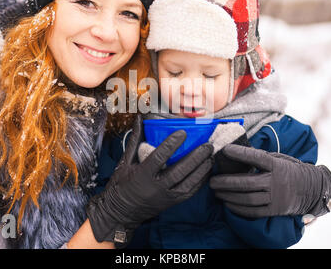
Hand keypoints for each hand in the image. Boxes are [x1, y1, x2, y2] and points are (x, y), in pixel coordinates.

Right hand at [86, 115, 213, 245]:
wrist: (120, 212)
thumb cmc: (121, 185)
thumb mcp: (125, 161)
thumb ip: (135, 140)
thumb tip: (139, 118)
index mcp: (142, 175)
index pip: (159, 158)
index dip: (171, 145)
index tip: (183, 133)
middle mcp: (155, 187)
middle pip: (179, 171)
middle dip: (195, 158)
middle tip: (207, 145)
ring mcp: (165, 197)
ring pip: (187, 183)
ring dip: (201, 169)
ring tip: (210, 156)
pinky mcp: (171, 203)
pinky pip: (189, 192)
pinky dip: (199, 181)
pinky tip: (205, 171)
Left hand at [209, 144, 330, 217]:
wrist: (311, 189)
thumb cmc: (289, 169)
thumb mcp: (279, 158)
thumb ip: (261, 157)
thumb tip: (237, 152)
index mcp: (276, 165)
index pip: (256, 158)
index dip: (240, 153)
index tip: (224, 150)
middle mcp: (275, 182)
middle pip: (246, 182)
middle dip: (226, 182)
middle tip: (212, 181)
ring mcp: (275, 197)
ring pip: (247, 199)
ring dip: (228, 196)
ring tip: (216, 192)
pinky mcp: (274, 210)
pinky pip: (253, 211)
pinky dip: (238, 208)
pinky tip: (227, 204)